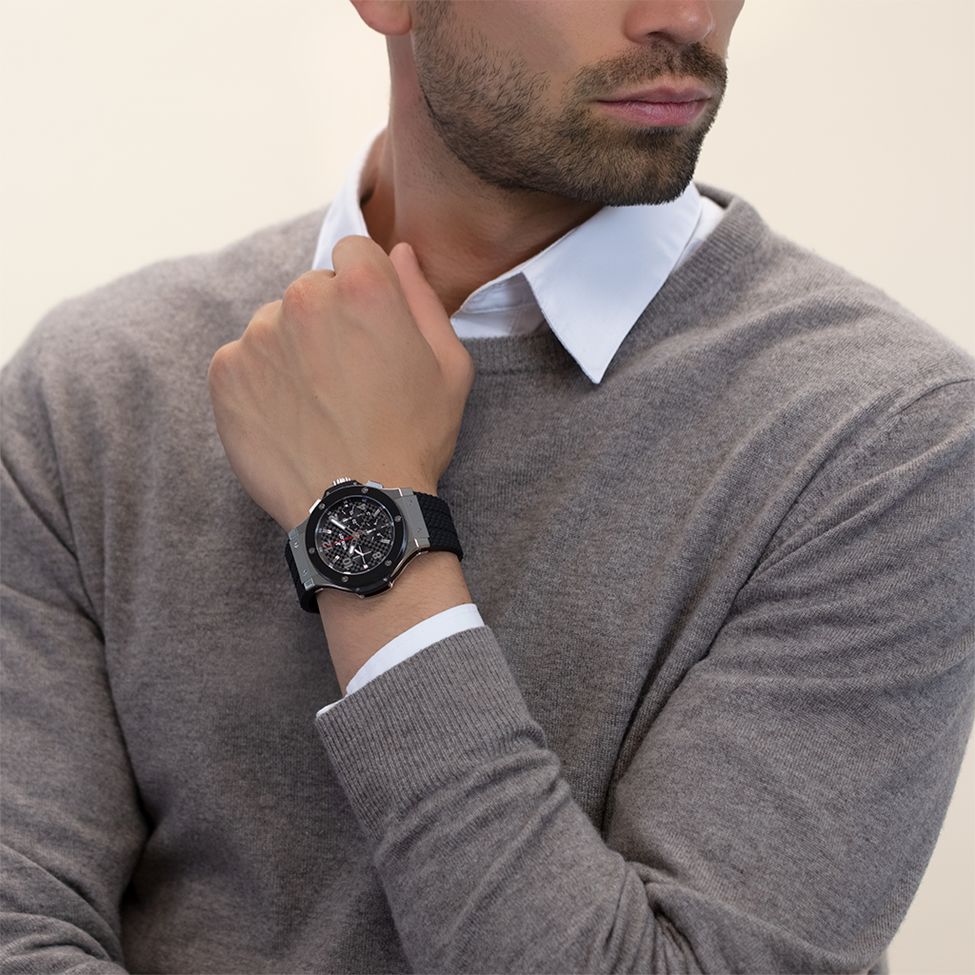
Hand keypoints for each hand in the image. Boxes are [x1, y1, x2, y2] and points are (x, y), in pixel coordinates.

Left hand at [206, 235, 474, 531]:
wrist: (359, 511)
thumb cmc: (413, 439)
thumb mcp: (450, 368)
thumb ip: (423, 299)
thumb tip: (399, 253)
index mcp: (363, 288)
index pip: (354, 250)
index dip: (366, 288)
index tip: (370, 329)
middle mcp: (304, 298)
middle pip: (313, 288)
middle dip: (328, 320)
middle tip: (347, 379)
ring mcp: (259, 335)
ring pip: (276, 324)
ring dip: (293, 350)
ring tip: (317, 405)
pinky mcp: (226, 372)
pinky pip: (243, 359)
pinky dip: (262, 382)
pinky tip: (290, 418)